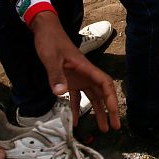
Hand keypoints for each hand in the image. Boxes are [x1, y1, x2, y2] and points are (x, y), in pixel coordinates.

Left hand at [30, 12, 119, 131]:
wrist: (44, 30)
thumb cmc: (50, 41)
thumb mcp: (51, 58)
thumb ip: (56, 75)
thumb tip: (61, 93)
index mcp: (86, 68)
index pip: (104, 84)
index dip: (111, 98)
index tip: (114, 112)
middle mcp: (85, 74)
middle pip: (102, 93)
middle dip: (109, 109)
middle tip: (114, 126)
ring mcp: (78, 77)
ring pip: (92, 96)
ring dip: (97, 111)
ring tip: (102, 128)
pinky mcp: (70, 79)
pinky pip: (77, 96)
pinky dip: (77, 109)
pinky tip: (75, 121)